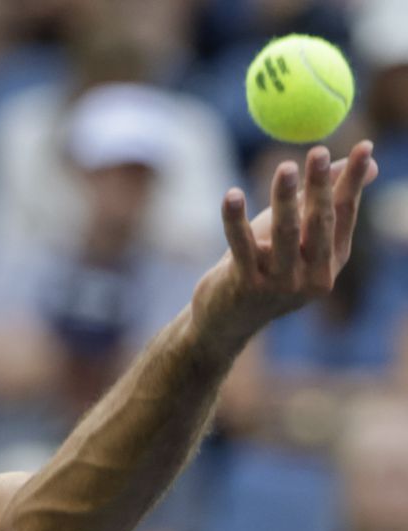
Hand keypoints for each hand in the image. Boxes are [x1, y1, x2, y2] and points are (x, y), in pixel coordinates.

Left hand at [191, 141, 377, 356]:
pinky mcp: (247, 286)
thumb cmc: (265, 265)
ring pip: (284, 233)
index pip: (345, 213)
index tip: (364, 145)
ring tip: (285, 168)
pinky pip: (241, 245)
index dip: (353, 179)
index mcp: (332, 260)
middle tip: (318, 152)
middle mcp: (313, 276)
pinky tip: (232, 195)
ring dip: (285, 198)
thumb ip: (327, 200)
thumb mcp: (299, 234)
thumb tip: (370, 163)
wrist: (228, 317)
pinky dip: (235, 220)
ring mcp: (281, 284)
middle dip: (320, 186)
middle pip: (318, 223)